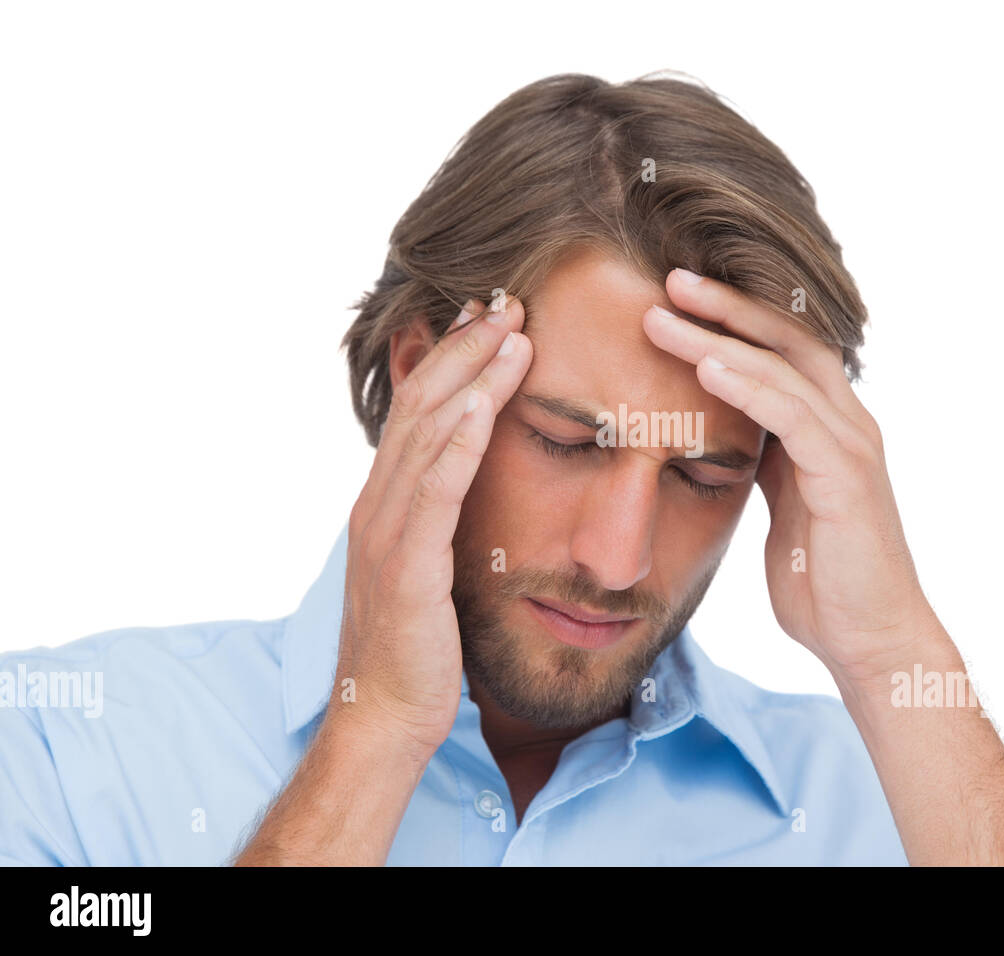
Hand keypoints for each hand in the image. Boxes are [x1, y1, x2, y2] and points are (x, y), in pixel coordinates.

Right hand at [332, 294, 531, 756]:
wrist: (384, 716)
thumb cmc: (418, 647)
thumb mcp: (429, 566)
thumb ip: (442, 518)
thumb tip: (473, 480)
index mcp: (386, 502)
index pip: (420, 410)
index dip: (455, 359)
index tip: (495, 316)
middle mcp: (379, 504)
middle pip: (422, 404)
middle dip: (467, 348)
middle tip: (510, 300)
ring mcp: (388, 532)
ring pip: (428, 435)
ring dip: (471, 378)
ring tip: (513, 331)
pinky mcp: (407, 567)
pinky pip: (434, 493)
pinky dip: (457, 443)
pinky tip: (482, 404)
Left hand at [643, 271, 936, 680]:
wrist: (871, 642)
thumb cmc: (824, 584)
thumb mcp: (782, 508)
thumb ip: (764, 464)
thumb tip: (724, 437)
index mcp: (827, 429)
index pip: (780, 352)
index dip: (731, 321)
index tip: (674, 300)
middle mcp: (846, 424)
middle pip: (787, 338)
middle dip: (727, 305)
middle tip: (668, 277)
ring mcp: (851, 445)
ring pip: (784, 366)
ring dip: (720, 335)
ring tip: (666, 312)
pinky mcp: (847, 476)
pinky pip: (793, 415)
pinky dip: (748, 385)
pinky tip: (706, 365)